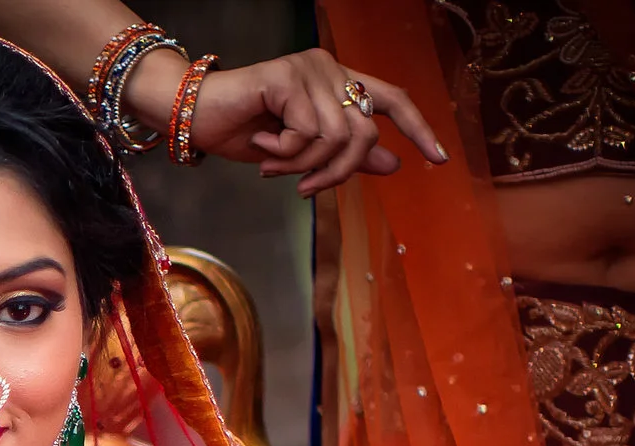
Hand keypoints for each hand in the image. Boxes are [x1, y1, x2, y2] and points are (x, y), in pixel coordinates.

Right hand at [190, 50, 446, 195]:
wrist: (194, 117)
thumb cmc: (243, 132)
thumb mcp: (301, 152)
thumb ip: (345, 154)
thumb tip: (393, 164)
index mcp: (338, 82)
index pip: (392, 100)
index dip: (418, 128)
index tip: (440, 159)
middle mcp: (329, 68)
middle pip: (364, 133)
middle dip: (336, 172)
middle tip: (303, 188)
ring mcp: (310, 69)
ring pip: (335, 138)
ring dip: (302, 165)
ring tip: (272, 165)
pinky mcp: (288, 77)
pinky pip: (307, 133)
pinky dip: (284, 153)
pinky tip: (260, 145)